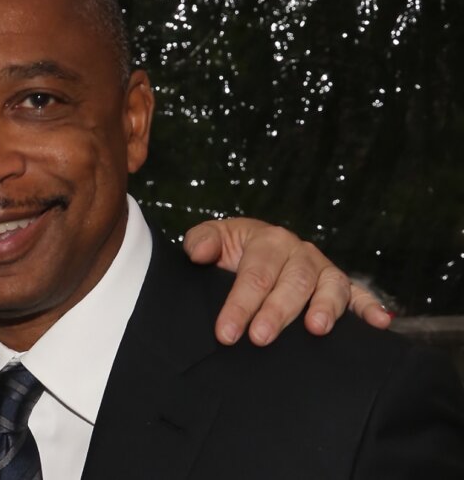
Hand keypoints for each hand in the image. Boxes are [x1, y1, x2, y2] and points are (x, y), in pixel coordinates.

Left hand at [183, 217, 391, 346]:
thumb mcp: (214, 239)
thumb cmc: (232, 250)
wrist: (255, 247)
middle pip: (292, 283)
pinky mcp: (341, 285)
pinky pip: (360, 295)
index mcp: (269, 240)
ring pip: (329, 287)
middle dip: (276, 312)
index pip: (254, 275)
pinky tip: (380, 323)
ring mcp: (323, 269)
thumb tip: (198, 253)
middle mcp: (300, 252)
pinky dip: (371, 307)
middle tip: (260, 338)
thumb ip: (201, 241)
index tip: (226, 333)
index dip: (239, 304)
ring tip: (316, 329)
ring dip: (325, 308)